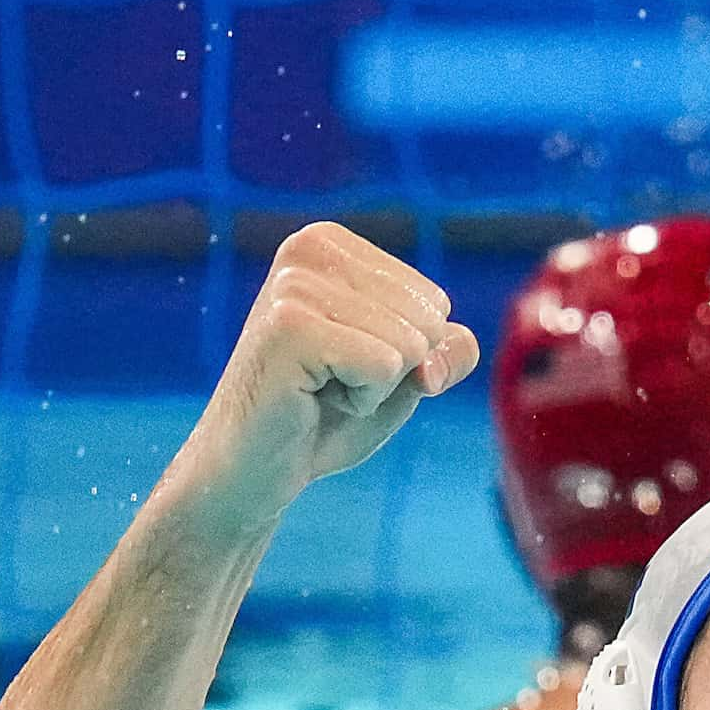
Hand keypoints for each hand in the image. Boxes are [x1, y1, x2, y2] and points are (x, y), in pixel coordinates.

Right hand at [168, 222, 479, 529]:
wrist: (258, 466)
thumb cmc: (328, 415)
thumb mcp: (406, 377)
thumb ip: (448, 352)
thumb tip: (451, 341)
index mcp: (333, 244)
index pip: (435, 301)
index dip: (407, 353)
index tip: (348, 362)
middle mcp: (310, 248)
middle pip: (427, 320)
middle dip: (394, 369)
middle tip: (332, 380)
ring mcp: (296, 284)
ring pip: (410, 345)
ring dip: (376, 386)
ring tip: (321, 386)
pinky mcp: (290, 325)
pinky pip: (385, 367)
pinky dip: (363, 399)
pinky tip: (313, 397)